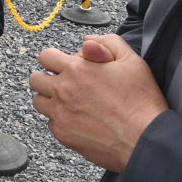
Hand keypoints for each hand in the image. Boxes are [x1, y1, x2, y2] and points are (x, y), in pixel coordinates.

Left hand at [29, 34, 167, 173]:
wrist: (146, 140)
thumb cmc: (141, 101)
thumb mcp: (131, 61)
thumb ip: (107, 43)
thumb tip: (87, 41)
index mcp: (77, 69)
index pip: (45, 56)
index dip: (55, 59)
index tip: (66, 65)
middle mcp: (63, 91)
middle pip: (36, 79)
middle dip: (48, 78)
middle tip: (65, 84)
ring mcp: (60, 114)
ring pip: (38, 102)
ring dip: (50, 99)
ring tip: (71, 102)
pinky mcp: (63, 135)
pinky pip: (50, 123)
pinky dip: (60, 120)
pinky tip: (79, 120)